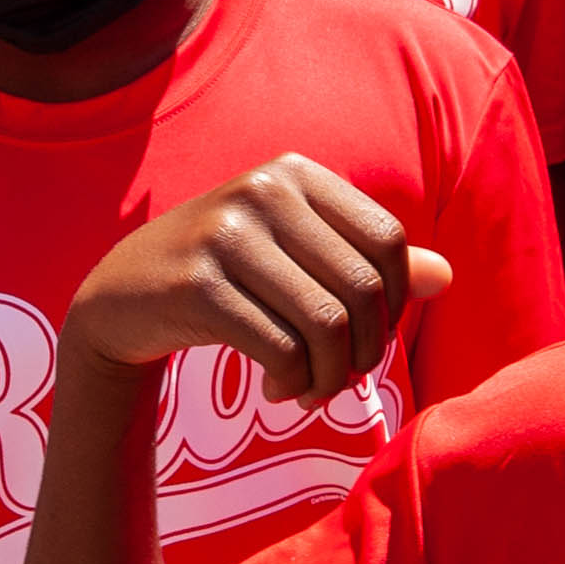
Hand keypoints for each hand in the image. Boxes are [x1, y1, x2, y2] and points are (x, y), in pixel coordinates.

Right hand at [65, 156, 451, 404]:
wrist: (119, 298)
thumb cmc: (223, 275)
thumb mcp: (293, 255)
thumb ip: (364, 261)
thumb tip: (445, 277)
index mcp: (294, 173)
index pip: (386, 240)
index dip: (395, 304)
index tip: (369, 340)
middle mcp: (262, 191)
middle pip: (362, 287)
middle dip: (363, 352)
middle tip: (340, 381)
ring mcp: (226, 235)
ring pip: (325, 325)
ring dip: (329, 377)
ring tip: (310, 391)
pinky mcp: (197, 286)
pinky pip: (281, 349)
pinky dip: (291, 383)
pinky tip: (276, 389)